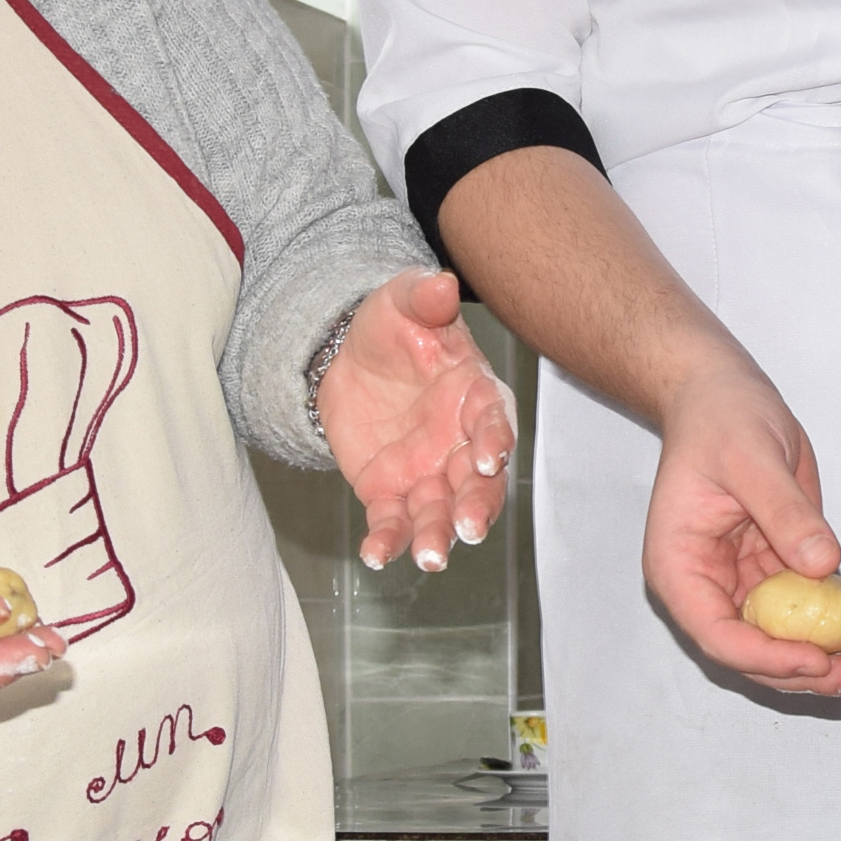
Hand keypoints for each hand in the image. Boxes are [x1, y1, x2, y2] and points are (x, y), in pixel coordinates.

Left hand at [317, 269, 517, 572]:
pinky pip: (393, 522)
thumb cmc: (391, 327)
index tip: (488, 456)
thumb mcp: (402, 301)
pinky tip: (376, 555)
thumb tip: (442, 283)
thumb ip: (424, 296)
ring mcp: (428, 473)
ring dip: (439, 536)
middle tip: (470, 528)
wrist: (345, 356)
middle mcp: (460, 442)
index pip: (494, 420)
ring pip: (441, 512)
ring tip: (431, 557)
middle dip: (478, 506)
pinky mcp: (391, 493)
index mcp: (474, 394)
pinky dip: (389, 541)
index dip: (495, 438)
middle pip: (479, 481)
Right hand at [643, 361, 840, 698]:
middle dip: (814, 671)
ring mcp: (744, 582)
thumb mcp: (751, 458)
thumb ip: (786, 513)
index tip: (818, 659)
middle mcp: (709, 586)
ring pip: (788, 640)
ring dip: (837, 657)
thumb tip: (823, 566)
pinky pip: (811, 610)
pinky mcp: (778, 569)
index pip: (718, 635)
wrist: (724, 395)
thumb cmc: (720, 419)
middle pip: (758, 651)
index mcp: (681, 567)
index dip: (767, 658)